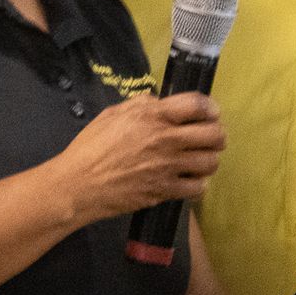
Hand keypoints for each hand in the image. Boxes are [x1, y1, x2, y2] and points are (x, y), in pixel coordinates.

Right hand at [50, 92, 225, 223]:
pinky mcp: (164, 191)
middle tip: (210, 137)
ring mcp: (168, 167)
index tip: (211, 113)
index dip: (211, 108)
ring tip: (201, 159)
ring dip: (209, 159)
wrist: (78, 184)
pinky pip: (198, 188)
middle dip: (217, 134)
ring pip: (210, 162)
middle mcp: (166, 139)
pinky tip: (190, 180)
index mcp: (153, 116)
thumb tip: (161, 103)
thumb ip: (141, 105)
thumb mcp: (113, 113)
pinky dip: (199, 184)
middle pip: (213, 134)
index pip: (199, 105)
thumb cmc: (91, 146)